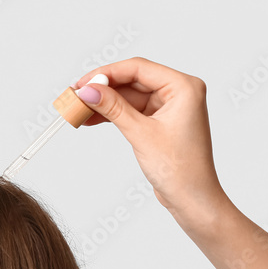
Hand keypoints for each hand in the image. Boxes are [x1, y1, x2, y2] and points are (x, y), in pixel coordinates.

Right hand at [73, 57, 229, 227]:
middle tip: (75, 96)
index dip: (106, 74)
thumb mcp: (141, 134)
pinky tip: (91, 119)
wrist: (192, 199)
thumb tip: (89, 91)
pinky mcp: (160, 121)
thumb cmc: (180, 169)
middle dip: (102, 90)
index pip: (138, 68)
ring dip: (104, 103)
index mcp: (183, 87)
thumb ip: (114, 108)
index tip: (83, 83)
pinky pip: (131, 110)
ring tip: (78, 110)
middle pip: (131, 80)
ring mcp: (169, 106)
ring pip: (128, 96)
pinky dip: (112, 114)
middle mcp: (179, 92)